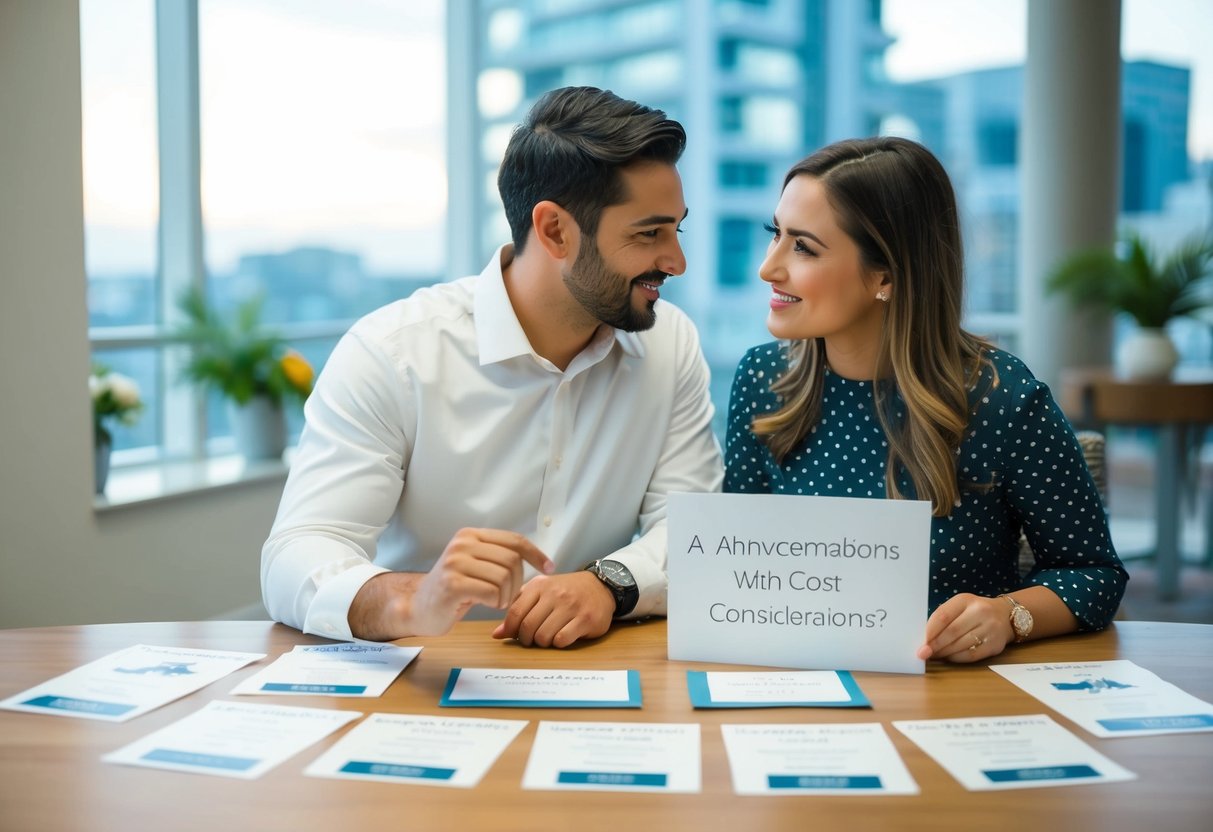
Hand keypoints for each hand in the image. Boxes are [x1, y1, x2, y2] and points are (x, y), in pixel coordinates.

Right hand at [349, 528, 553, 639]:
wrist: (418, 607)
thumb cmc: (454, 589)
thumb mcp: (476, 564)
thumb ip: (499, 557)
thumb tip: (539, 560)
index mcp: (470, 535)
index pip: (514, 540)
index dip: (536, 554)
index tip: (549, 568)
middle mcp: (462, 544)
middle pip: (512, 561)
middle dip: (517, 583)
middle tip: (506, 597)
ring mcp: (455, 562)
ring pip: (504, 577)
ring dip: (506, 596)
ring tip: (494, 601)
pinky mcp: (452, 584)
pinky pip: (492, 593)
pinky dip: (495, 603)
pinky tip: (484, 604)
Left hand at [491, 571, 614, 647]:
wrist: (600, 585)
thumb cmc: (565, 591)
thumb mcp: (540, 593)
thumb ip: (519, 609)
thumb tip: (498, 634)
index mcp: (540, 585)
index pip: (515, 612)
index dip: (511, 629)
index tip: (514, 634)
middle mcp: (555, 593)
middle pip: (528, 626)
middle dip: (526, 639)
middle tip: (531, 639)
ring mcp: (572, 606)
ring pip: (544, 636)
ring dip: (542, 642)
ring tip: (547, 637)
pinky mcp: (586, 619)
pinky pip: (562, 640)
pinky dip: (558, 643)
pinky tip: (562, 637)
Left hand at [916, 593, 1012, 662]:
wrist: (1006, 616)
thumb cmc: (974, 612)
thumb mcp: (960, 606)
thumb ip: (943, 618)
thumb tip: (925, 639)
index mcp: (966, 600)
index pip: (943, 616)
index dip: (930, 631)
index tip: (921, 641)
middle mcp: (980, 612)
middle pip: (951, 632)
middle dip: (935, 645)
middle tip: (923, 653)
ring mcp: (990, 629)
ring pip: (960, 645)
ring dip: (944, 653)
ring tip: (934, 656)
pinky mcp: (995, 645)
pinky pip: (971, 655)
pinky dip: (956, 658)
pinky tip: (949, 658)